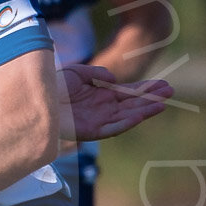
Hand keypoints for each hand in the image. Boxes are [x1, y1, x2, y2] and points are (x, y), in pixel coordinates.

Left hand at [58, 63, 172, 141]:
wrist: (34, 97)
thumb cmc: (52, 85)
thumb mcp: (77, 73)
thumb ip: (96, 74)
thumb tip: (113, 81)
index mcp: (101, 96)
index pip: (129, 93)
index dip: (146, 89)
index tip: (164, 85)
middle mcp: (102, 109)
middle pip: (132, 105)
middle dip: (151, 99)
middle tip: (170, 91)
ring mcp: (97, 121)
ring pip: (126, 117)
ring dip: (144, 111)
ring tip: (161, 104)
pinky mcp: (88, 131)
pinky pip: (110, 129)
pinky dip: (124, 123)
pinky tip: (138, 116)